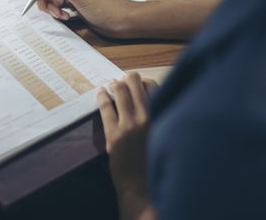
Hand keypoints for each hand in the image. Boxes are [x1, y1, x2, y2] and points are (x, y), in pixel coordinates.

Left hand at [98, 73, 157, 219]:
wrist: (142, 187)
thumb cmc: (155, 161)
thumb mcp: (164, 135)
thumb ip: (159, 118)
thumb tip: (152, 100)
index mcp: (162, 117)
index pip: (155, 87)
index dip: (145, 82)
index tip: (139, 83)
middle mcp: (146, 117)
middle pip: (136, 85)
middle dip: (129, 78)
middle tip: (124, 78)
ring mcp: (129, 125)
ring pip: (120, 93)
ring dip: (115, 85)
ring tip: (112, 83)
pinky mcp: (114, 133)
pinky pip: (106, 107)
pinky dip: (103, 96)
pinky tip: (101, 92)